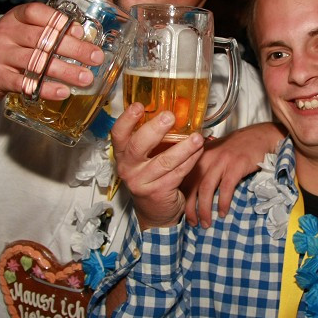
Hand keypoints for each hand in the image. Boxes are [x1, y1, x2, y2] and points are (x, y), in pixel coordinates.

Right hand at [0, 2, 104, 105]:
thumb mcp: (14, 34)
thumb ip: (41, 31)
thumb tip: (79, 35)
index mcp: (13, 19)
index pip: (36, 12)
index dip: (59, 21)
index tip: (80, 32)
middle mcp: (5, 34)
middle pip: (43, 39)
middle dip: (74, 49)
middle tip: (96, 58)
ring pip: (37, 62)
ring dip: (65, 71)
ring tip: (86, 78)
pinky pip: (24, 83)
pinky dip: (45, 89)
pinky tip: (62, 92)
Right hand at [112, 103, 205, 229]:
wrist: (155, 212)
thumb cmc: (152, 177)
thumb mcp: (146, 158)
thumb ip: (153, 139)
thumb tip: (175, 112)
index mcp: (123, 154)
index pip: (118, 134)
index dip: (126, 119)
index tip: (138, 106)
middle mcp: (128, 168)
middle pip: (138, 146)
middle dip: (155, 129)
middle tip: (170, 117)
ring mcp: (141, 182)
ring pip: (164, 161)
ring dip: (183, 147)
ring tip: (197, 137)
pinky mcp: (158, 192)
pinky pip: (177, 173)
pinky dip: (191, 161)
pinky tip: (199, 151)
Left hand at [182, 122, 284, 227]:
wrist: (259, 136)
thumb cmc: (236, 149)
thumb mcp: (215, 153)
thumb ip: (202, 167)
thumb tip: (192, 192)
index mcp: (198, 155)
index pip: (184, 179)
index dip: (182, 198)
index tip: (183, 214)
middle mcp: (206, 157)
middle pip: (192, 186)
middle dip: (190, 208)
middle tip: (193, 223)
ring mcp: (221, 160)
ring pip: (206, 188)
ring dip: (205, 209)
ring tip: (206, 223)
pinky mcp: (236, 165)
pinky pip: (226, 187)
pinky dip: (223, 202)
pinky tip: (223, 213)